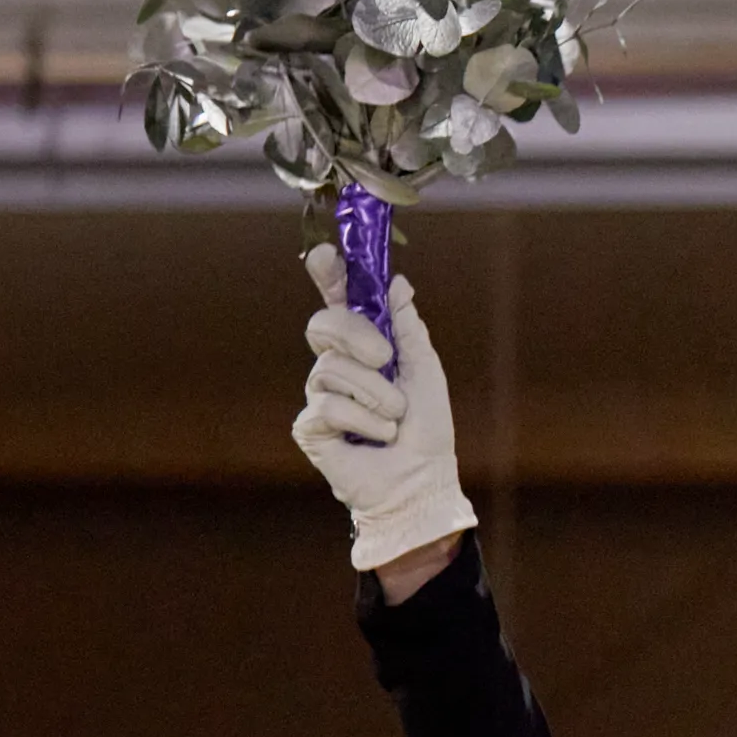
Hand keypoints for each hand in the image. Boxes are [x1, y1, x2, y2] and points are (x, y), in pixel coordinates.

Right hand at [292, 247, 476, 572]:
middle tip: (386, 360)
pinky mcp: (310, 427)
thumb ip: (407, 327)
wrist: (421, 480)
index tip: (328, 255)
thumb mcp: (424, 370)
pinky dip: (364, 422)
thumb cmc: (426, 430)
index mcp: (363, 346)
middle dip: (357, 337)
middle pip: (322, 324)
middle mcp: (335, 365)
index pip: (338, 301)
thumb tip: (397, 282)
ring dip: (375, 394)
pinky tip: (377, 438)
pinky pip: (328, 406)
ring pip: (329, 369)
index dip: (329, 276)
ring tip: (394, 418)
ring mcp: (319, 395)